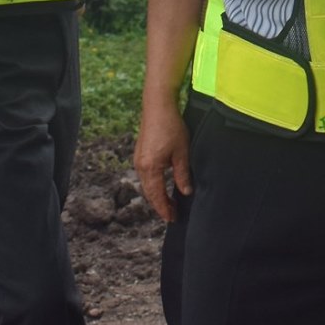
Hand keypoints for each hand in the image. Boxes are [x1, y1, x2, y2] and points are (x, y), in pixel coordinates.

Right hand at [133, 91, 191, 223]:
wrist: (158, 106)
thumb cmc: (171, 127)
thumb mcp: (182, 152)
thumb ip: (182, 174)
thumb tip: (186, 192)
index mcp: (150, 168)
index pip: (157, 195)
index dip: (164, 209)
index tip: (172, 218)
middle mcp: (140, 166)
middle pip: (149, 192)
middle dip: (160, 205)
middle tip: (172, 215)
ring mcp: (138, 159)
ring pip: (147, 184)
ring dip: (157, 195)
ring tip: (169, 203)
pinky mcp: (140, 153)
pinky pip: (146, 175)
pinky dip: (154, 184)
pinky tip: (162, 185)